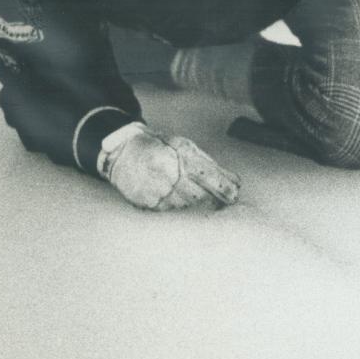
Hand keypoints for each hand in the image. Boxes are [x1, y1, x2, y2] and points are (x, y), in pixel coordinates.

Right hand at [100, 122, 239, 210]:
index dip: (223, 188)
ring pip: (186, 206)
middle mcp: (167, 173)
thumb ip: (210, 165)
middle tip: (222, 202)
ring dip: (196, 204)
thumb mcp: (185, 147)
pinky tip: (177, 199)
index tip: (234, 195)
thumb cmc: (160, 148)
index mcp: (178, 156)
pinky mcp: (147, 202)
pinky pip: (170, 211)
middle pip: (199, 196)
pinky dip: (178, 207)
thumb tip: (235, 182)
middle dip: (213, 200)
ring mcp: (156, 189)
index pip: (208, 176)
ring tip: (195, 197)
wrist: (123, 151)